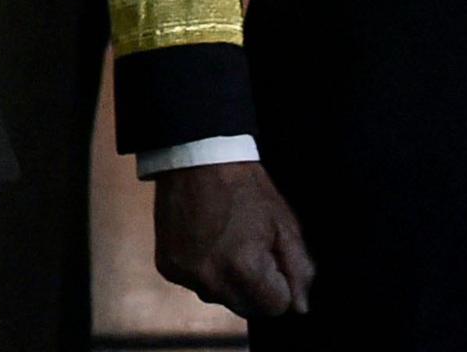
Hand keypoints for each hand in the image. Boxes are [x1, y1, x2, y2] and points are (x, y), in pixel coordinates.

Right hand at [153, 161, 313, 318]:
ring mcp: (184, 274)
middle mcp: (209, 278)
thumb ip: (299, 270)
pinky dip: (204, 271)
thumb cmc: (245, 189)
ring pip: (219, 298)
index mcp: (243, 269)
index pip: (276, 307)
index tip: (272, 256)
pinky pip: (195, 284)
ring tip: (226, 243)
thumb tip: (300, 307)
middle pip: (246, 307)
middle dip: (255, 287)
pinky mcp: (166, 267)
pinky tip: (206, 243)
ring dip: (228, 281)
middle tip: (250, 248)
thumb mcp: (285, 225)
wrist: (195, 159)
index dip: (281, 284)